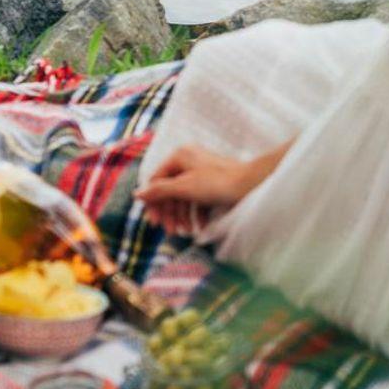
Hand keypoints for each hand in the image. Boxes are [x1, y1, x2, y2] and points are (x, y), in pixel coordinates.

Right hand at [140, 144, 264, 234]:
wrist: (251, 184)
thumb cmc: (217, 183)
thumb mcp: (184, 187)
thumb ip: (159, 191)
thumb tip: (137, 194)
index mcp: (179, 156)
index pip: (157, 180)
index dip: (154, 203)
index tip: (154, 223)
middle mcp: (189, 161)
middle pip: (170, 190)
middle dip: (170, 213)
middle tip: (170, 232)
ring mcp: (201, 173)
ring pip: (184, 197)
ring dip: (183, 216)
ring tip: (186, 232)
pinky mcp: (212, 184)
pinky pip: (198, 199)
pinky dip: (197, 214)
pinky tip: (201, 227)